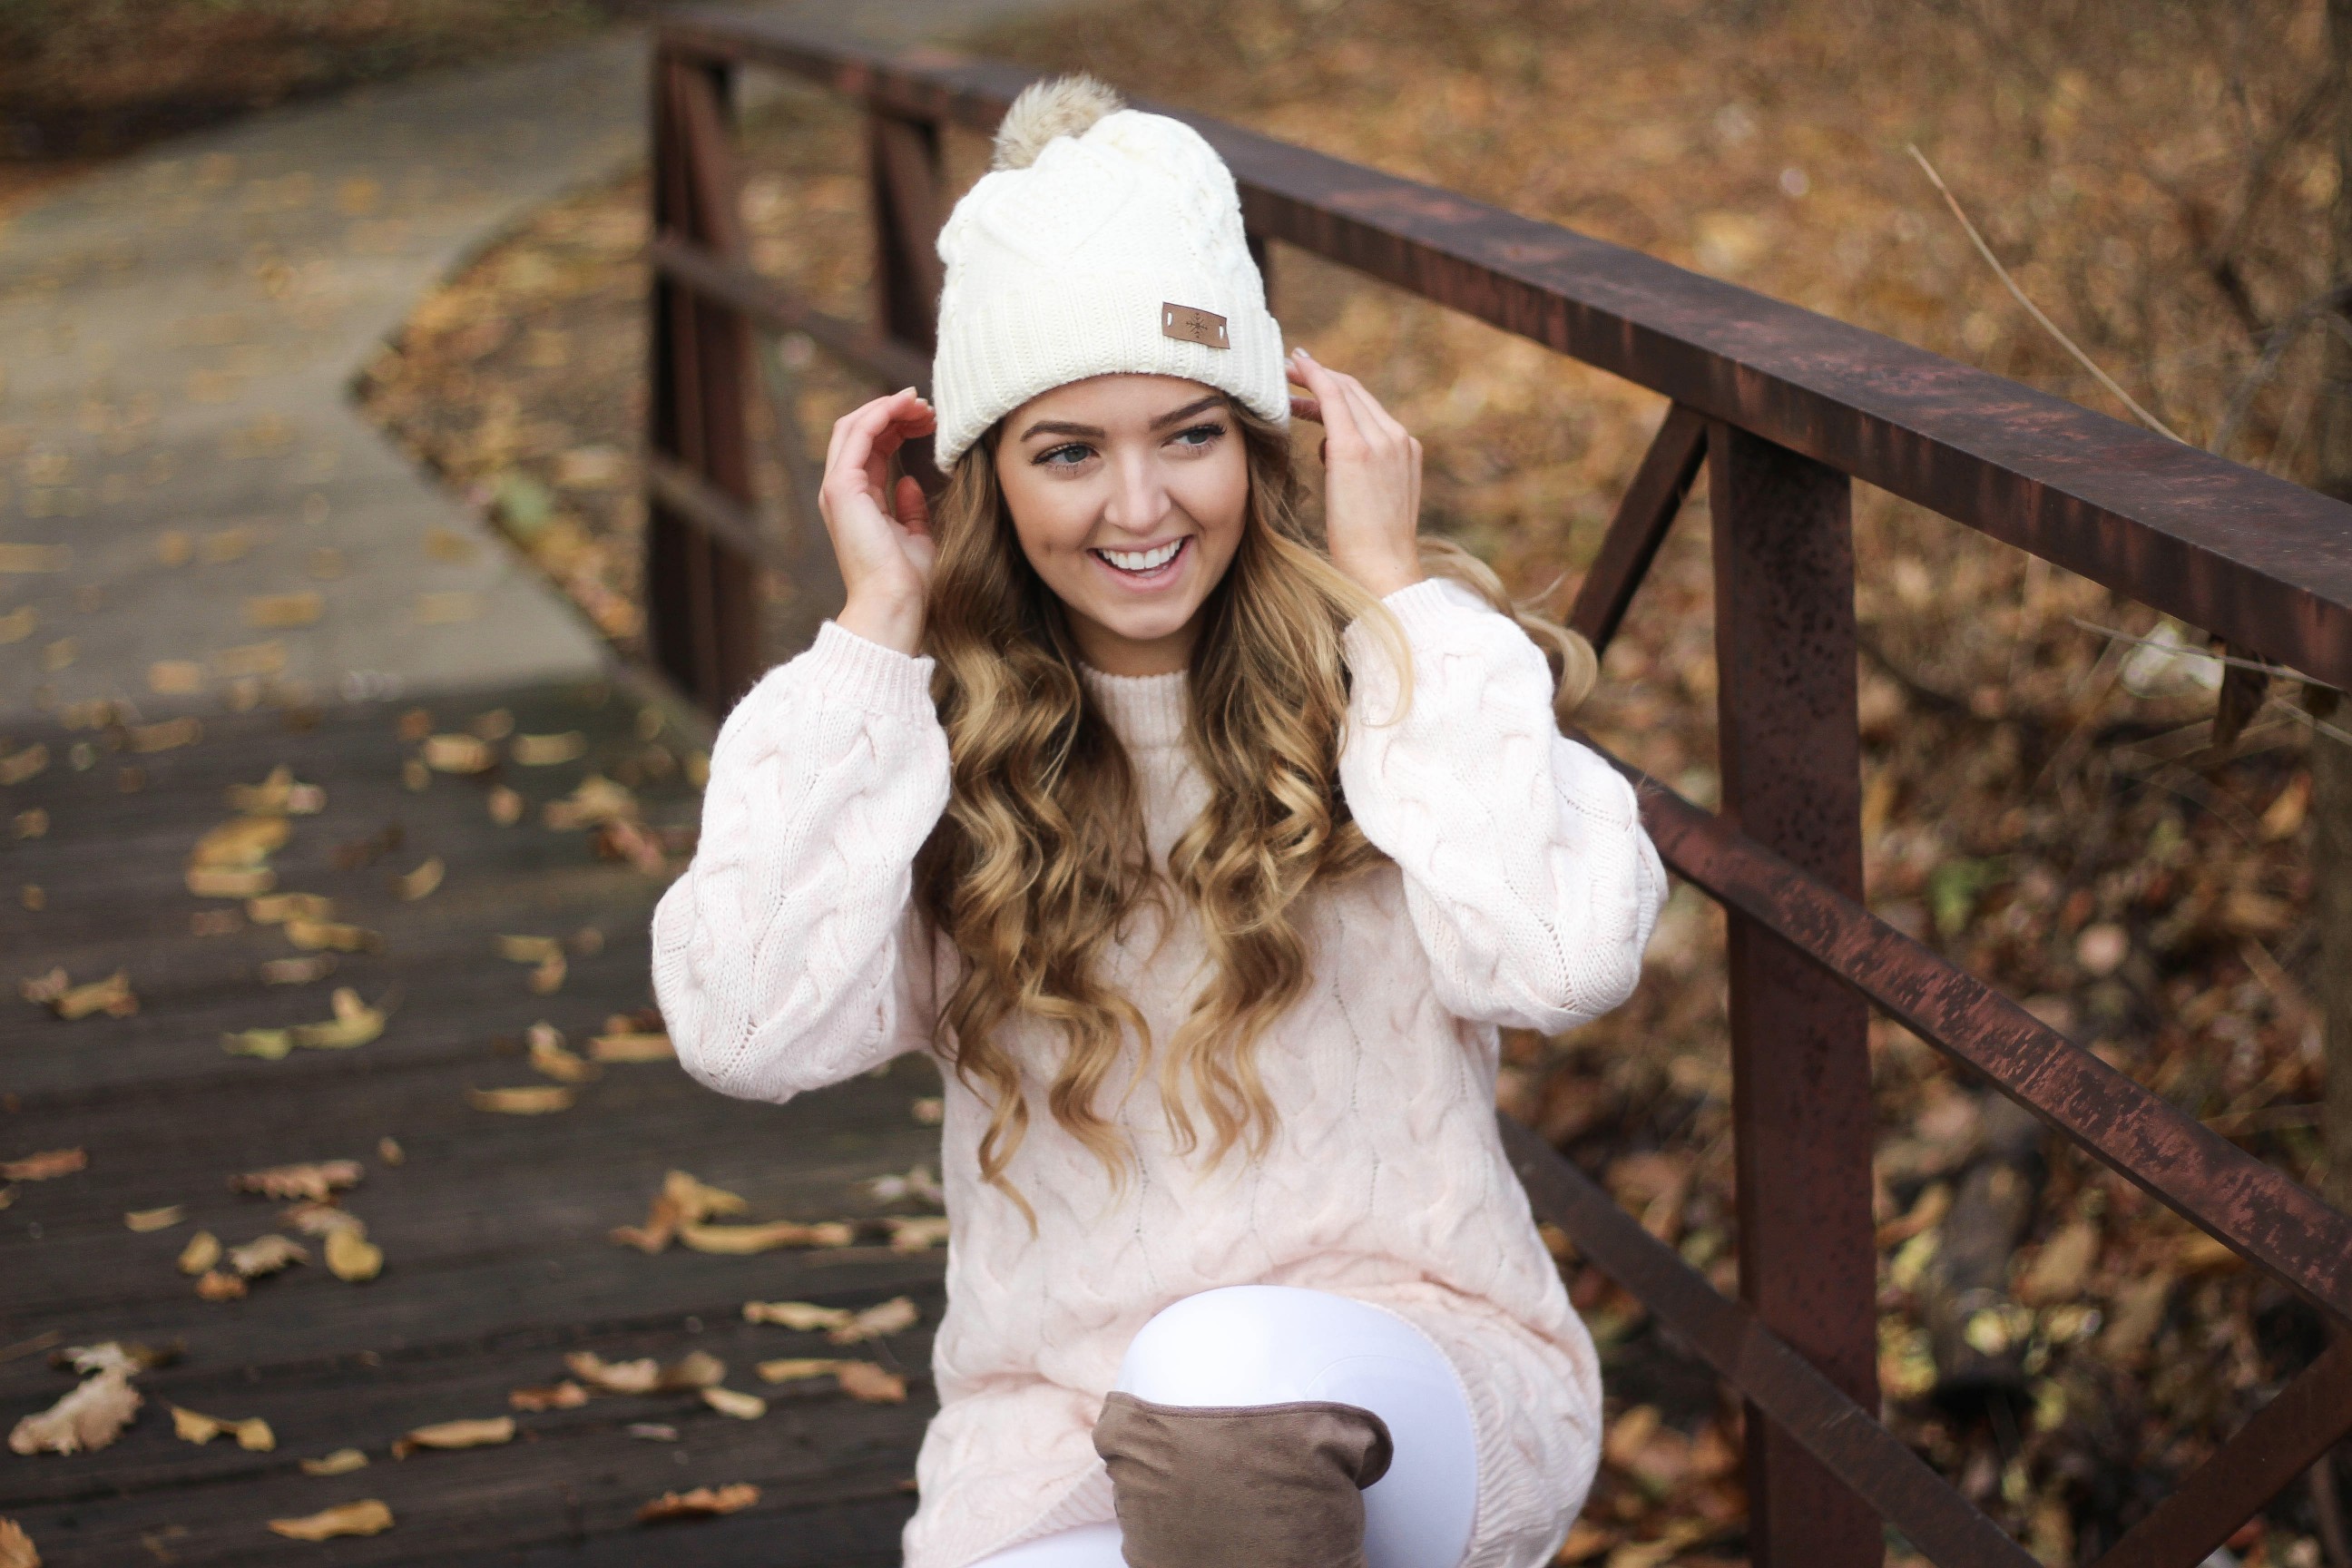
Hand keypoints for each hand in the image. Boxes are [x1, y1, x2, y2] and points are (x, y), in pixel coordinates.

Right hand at [820, 388, 936, 653]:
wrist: (895, 602)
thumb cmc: (908, 580)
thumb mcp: (916, 536)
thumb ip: (910, 509)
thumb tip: (911, 482)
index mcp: (858, 500)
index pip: (872, 446)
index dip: (898, 425)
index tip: (930, 418)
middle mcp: (842, 490)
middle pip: (860, 430)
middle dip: (894, 410)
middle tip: (929, 405)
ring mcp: (837, 487)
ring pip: (855, 425)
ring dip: (888, 407)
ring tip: (921, 402)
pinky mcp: (842, 487)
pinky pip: (857, 434)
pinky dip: (881, 413)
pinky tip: (906, 406)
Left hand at [1287, 346, 1423, 597]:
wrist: (1384, 571)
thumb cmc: (1371, 550)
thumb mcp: (1373, 502)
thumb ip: (1359, 471)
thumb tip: (1331, 453)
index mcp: (1406, 450)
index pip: (1368, 409)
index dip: (1336, 392)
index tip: (1310, 388)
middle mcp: (1398, 438)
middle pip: (1356, 393)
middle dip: (1321, 377)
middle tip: (1288, 370)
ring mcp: (1381, 440)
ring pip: (1344, 391)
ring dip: (1312, 375)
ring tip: (1281, 375)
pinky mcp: (1356, 449)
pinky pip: (1333, 399)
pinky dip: (1314, 378)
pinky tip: (1294, 369)